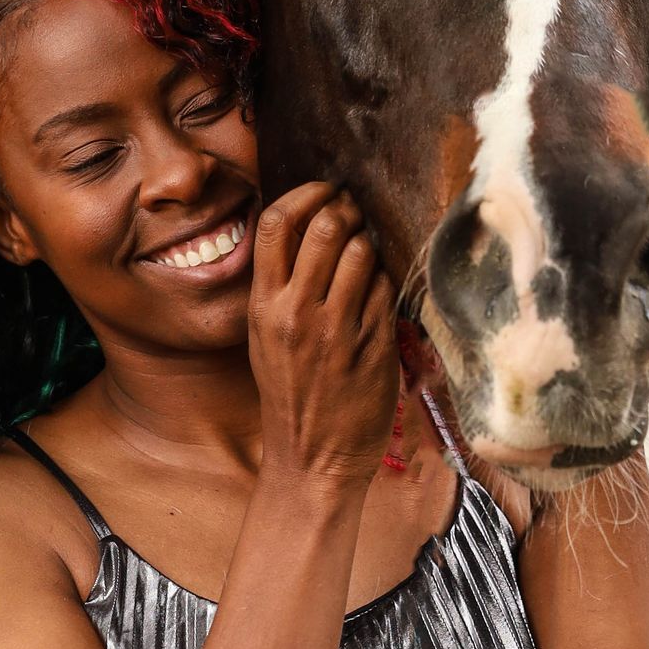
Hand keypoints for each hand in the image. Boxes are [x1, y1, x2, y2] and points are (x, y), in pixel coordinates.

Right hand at [249, 182, 399, 489]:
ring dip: (370, 242)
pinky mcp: (374, 344)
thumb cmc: (290, 394)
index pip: (274, 223)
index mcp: (262, 306)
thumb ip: (280, 286)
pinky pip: (385, 288)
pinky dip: (386, 280)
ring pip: (361, 252)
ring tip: (368, 251)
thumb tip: (306, 229)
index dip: (305, 195)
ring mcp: (337, 328)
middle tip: (355, 214)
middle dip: (345, 210)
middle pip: (324, 226)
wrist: (312, 457)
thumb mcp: (265, 337)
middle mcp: (296, 312)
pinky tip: (379, 291)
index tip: (324, 191)